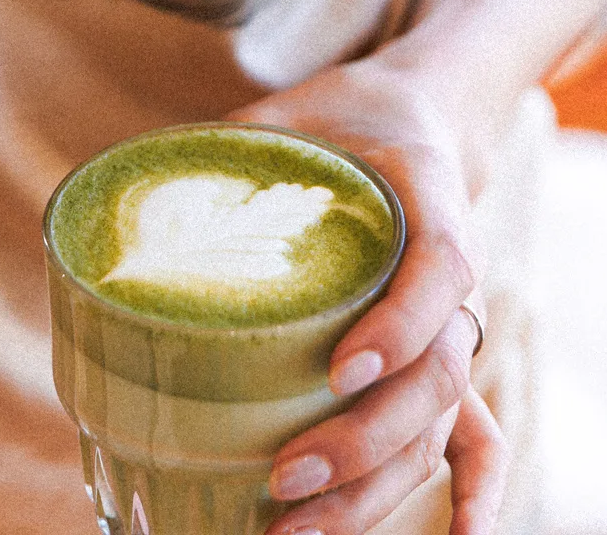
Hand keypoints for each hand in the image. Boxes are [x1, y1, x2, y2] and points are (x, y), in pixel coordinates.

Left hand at [225, 58, 508, 534]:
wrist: (406, 116)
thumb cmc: (335, 118)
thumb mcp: (287, 113)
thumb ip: (225, 145)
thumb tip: (128, 179)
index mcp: (429, 201)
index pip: (439, 272)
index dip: (396, 328)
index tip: (337, 370)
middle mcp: (453, 276)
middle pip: (438, 375)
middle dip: (364, 440)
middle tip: (283, 475)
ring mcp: (452, 325)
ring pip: (439, 424)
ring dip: (377, 487)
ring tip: (295, 529)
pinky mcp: (441, 356)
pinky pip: (478, 434)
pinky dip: (479, 491)